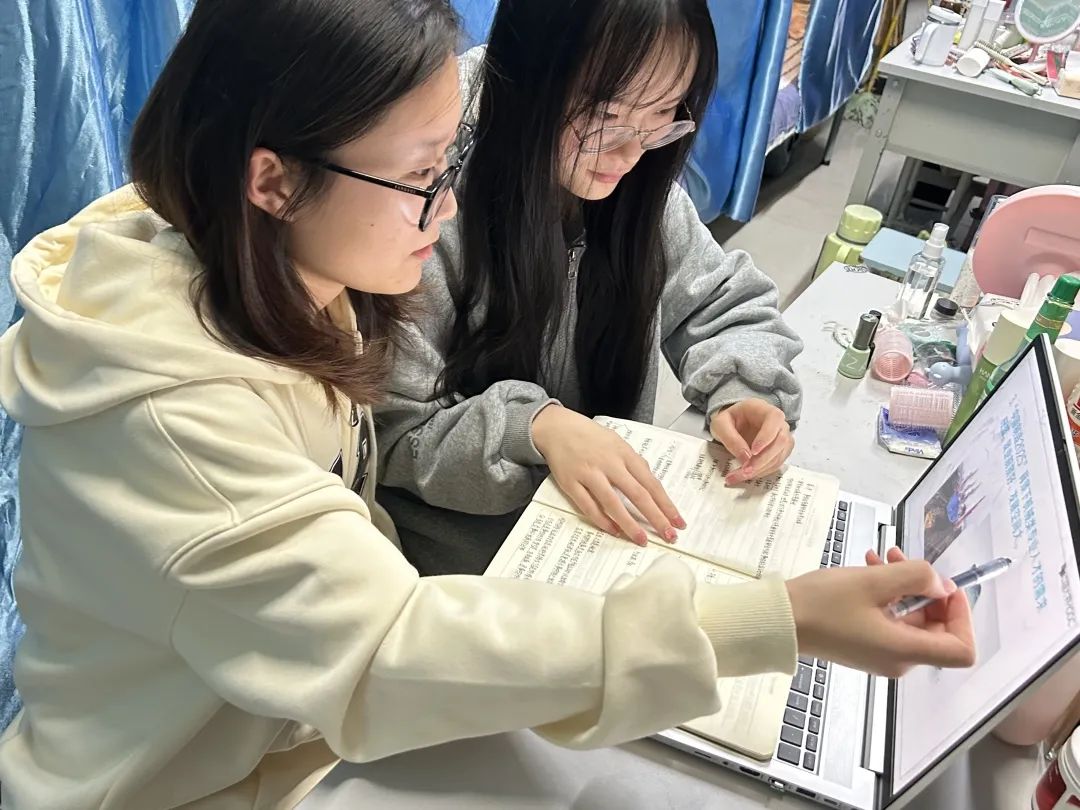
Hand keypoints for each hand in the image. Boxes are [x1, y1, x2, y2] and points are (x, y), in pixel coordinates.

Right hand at [532, 405, 683, 545]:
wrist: (558, 428)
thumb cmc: (591, 436)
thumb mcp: (618, 443)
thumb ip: (634, 463)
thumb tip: (650, 483)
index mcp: (624, 454)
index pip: (651, 483)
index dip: (666, 505)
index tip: (678, 521)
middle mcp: (609, 464)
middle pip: (638, 495)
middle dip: (656, 518)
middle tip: (669, 536)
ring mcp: (589, 474)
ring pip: (613, 503)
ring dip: (629, 524)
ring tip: (641, 539)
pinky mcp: (571, 483)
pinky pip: (588, 506)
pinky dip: (602, 520)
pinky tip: (613, 530)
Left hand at [710, 399, 793, 484]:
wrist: (733, 425)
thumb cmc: (728, 420)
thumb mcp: (720, 424)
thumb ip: (730, 438)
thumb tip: (745, 457)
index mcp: (763, 409)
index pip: (774, 419)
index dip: (766, 437)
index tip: (753, 452)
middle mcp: (778, 422)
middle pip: (780, 441)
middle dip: (762, 460)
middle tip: (745, 471)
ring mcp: (782, 437)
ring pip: (779, 455)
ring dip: (761, 469)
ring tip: (740, 476)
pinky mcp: (780, 451)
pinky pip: (777, 463)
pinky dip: (763, 472)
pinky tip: (747, 475)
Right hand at [785, 550, 974, 677]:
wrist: (779, 621)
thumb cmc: (822, 603)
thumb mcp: (873, 581)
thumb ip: (916, 578)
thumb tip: (941, 586)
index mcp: (904, 651)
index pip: (961, 649)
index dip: (963, 616)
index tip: (945, 586)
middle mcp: (899, 660)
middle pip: (938, 630)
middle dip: (929, 590)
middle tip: (907, 561)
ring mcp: (881, 654)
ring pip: (912, 620)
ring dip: (906, 586)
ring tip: (884, 556)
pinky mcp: (866, 646)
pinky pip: (891, 621)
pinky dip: (889, 596)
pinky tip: (872, 566)